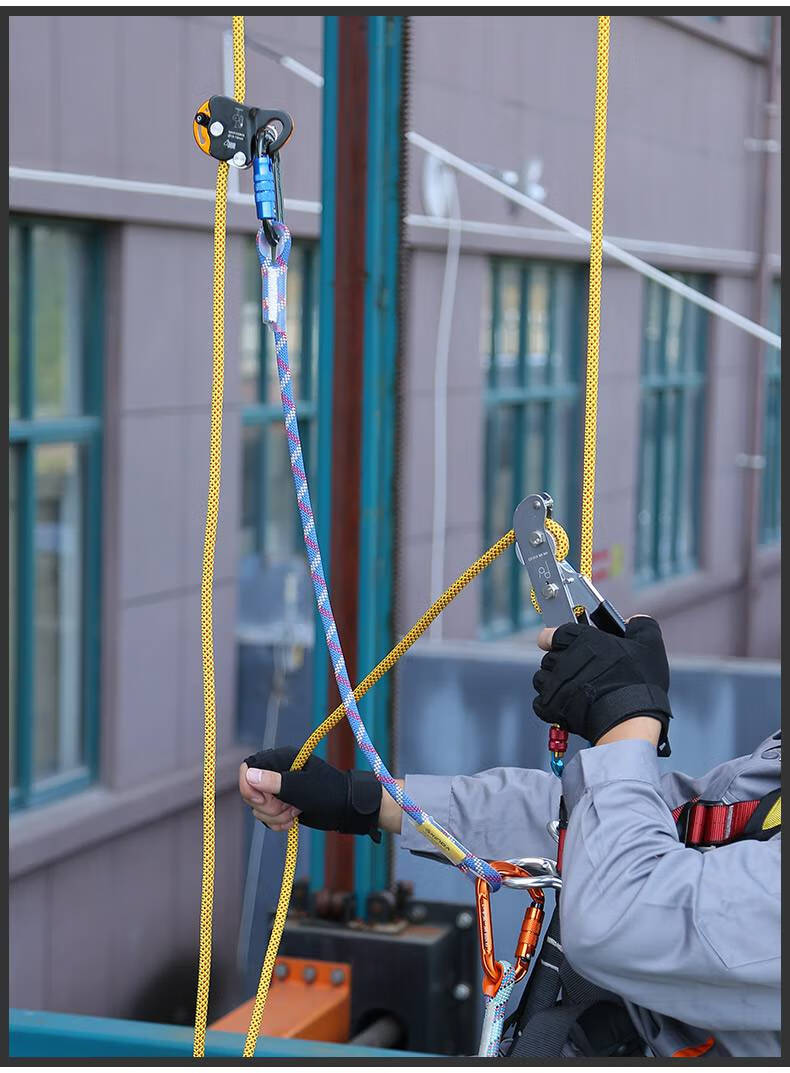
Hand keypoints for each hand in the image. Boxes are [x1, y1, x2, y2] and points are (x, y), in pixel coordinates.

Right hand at [242, 747, 382, 837]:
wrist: (346, 809)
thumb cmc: (329, 792)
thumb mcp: (302, 788)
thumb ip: (275, 782)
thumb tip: (249, 774)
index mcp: (281, 759)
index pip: (248, 768)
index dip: (249, 787)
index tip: (262, 800)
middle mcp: (277, 772)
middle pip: (251, 792)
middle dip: (267, 806)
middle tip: (288, 806)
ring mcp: (279, 789)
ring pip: (258, 807)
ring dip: (274, 816)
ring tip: (295, 812)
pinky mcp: (281, 804)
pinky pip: (266, 816)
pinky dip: (277, 822)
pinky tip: (293, 820)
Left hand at [533, 616, 671, 753]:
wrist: (628, 719)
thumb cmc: (638, 682)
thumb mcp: (649, 645)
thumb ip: (640, 626)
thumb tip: (633, 622)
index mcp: (581, 638)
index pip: (553, 632)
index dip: (554, 637)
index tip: (558, 642)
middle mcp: (563, 658)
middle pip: (550, 657)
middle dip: (560, 663)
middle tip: (579, 672)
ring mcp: (554, 683)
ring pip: (542, 678)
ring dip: (552, 683)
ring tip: (571, 690)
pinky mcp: (551, 707)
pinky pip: (540, 703)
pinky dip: (550, 706)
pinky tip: (566, 707)